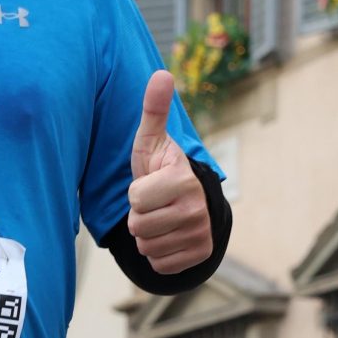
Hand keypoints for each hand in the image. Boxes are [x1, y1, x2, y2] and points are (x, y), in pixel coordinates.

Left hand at [127, 71, 211, 275]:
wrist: (187, 201)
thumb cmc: (160, 168)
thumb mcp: (151, 141)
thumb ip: (153, 110)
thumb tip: (161, 73)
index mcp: (183, 179)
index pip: (136, 199)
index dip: (136, 193)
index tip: (150, 185)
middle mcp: (197, 207)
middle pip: (139, 226)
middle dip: (140, 216)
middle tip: (154, 204)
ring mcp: (201, 233)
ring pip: (147, 247)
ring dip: (147, 236)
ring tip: (160, 218)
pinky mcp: (200, 255)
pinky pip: (160, 264)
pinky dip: (158, 254)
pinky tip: (168, 236)